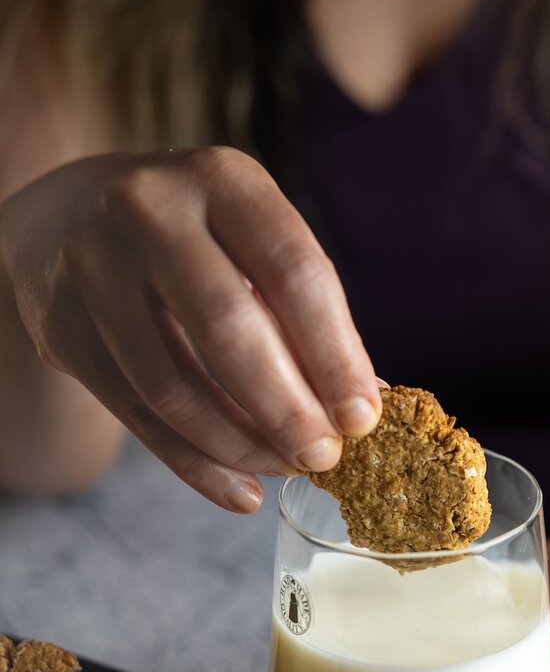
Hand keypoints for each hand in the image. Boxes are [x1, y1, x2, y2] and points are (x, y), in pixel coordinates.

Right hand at [0, 147, 381, 509]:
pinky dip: (195, 465)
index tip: (362, 417)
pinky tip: (239, 491)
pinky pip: (138, 416)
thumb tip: (366, 402)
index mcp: (221, 180)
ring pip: (172, 384)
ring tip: (284, 469)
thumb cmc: (192, 239)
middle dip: (287, 407)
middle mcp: (149, 211)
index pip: (293, 271)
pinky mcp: (63, 329)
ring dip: (240, 443)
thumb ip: (303, 313)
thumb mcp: (248, 243)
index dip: (335, 354)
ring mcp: (94, 268)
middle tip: (324, 457)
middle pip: (228, 327)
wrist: (62, 221)